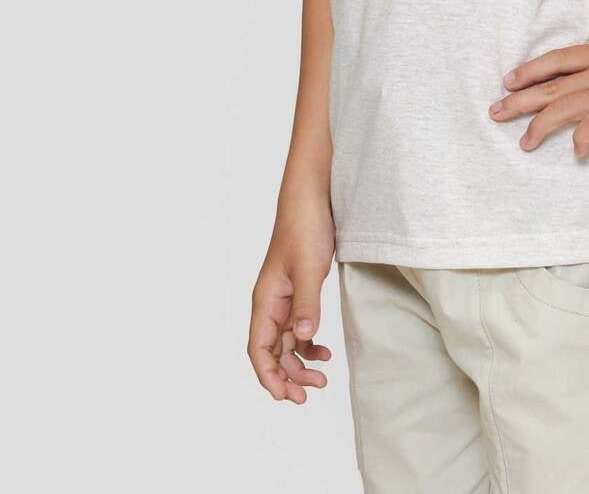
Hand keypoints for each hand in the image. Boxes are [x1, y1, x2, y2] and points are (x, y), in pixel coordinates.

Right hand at [248, 199, 334, 402]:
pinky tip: (324, 351)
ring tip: (321, 379)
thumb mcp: (307, 267)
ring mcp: (285, 298)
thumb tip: (304, 338)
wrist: (312, 198)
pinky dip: (308, 344)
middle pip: (271, 352)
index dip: (269, 376)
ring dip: (299, 364)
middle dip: (287, 376)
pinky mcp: (299, 292)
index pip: (258, 349)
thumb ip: (306, 303)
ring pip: (285, 343)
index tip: (288, 396)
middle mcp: (271, 303)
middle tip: (311, 393)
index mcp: (265, 300)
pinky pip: (298, 328)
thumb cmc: (304, 227)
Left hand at [490, 22, 588, 157]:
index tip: (509, 81)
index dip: (531, 70)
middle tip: (496, 112)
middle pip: (552, 85)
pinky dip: (579, 139)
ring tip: (524, 142)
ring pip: (564, 106)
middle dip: (520, 100)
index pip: (559, 60)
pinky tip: (574, 151)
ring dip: (539, 125)